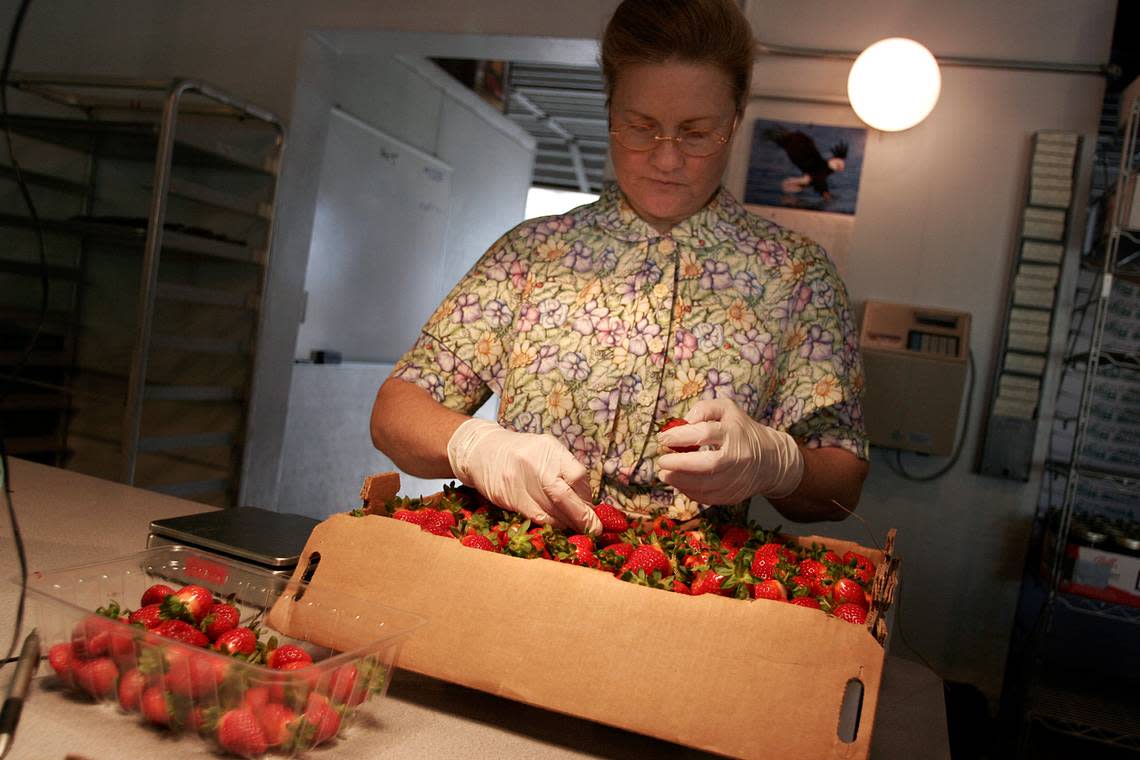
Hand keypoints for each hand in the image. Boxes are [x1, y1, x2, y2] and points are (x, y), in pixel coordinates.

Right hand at [447, 418, 601, 534]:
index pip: (578, 476)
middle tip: (594, 529)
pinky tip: (557, 525)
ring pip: (552, 511)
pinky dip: (551, 524)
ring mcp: (520, 482)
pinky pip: (536, 517)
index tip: (590, 506)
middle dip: (583, 517)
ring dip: (568, 523)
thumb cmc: (521, 452)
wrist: (481, 451)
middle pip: (566, 497)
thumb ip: (564, 469)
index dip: (587, 495)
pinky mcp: (509, 498)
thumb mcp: (545, 449)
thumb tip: (586, 500)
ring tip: (578, 529)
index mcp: (549, 448)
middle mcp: (535, 464)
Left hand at [656, 398, 803, 504]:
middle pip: (708, 464)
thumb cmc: (741, 430)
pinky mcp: (734, 496)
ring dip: (681, 481)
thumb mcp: (727, 409)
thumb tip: (682, 423)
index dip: (680, 436)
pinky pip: (708, 498)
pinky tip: (680, 484)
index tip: (663, 439)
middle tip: (662, 462)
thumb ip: (704, 409)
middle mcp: (738, 457)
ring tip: (665, 474)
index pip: (705, 434)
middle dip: (680, 464)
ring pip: (707, 485)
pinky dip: (690, 492)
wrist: (770, 460)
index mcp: (735, 433)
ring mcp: (737, 479)